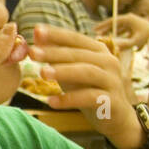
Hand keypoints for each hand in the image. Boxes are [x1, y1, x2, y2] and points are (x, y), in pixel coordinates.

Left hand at [27, 24, 143, 148]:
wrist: (116, 118)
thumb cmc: (90, 90)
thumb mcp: (72, 71)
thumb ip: (57, 54)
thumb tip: (36, 34)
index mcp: (98, 51)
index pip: (75, 38)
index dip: (56, 34)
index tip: (35, 31)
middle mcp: (108, 62)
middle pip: (79, 54)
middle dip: (54, 52)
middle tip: (33, 53)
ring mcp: (112, 80)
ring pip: (86, 72)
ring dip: (63, 71)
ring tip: (42, 73)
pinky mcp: (112, 101)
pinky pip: (89, 97)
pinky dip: (69, 99)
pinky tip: (51, 101)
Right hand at [95, 13, 148, 49]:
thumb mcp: (136, 41)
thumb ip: (125, 45)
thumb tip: (115, 48)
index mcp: (128, 19)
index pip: (112, 21)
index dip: (102, 25)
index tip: (95, 29)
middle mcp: (130, 19)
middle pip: (114, 24)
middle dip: (105, 29)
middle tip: (96, 34)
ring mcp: (133, 23)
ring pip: (119, 28)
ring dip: (112, 33)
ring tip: (104, 38)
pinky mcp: (136, 28)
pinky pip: (124, 32)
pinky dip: (120, 36)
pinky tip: (116, 41)